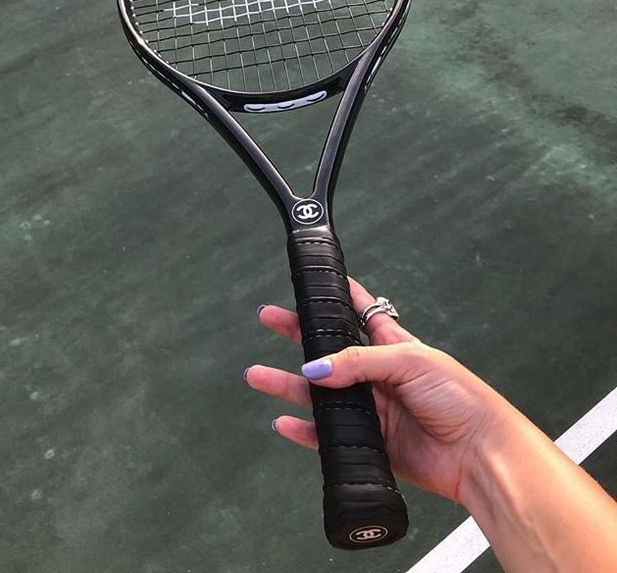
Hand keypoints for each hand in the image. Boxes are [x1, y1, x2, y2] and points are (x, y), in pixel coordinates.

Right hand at [245, 278, 512, 502]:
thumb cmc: (459, 397)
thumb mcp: (409, 362)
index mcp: (391, 345)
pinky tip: (284, 422)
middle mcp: (376, 374)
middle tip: (269, 319)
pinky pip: (326, 436)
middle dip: (296, 334)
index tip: (311, 282)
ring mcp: (370, 409)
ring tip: (257, 375)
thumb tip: (314, 369)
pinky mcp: (368, 442)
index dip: (335, 296)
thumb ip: (358, 362)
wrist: (478, 453)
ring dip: (287, 384)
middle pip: (326, 351)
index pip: (358, 311)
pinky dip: (303, 431)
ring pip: (318, 394)